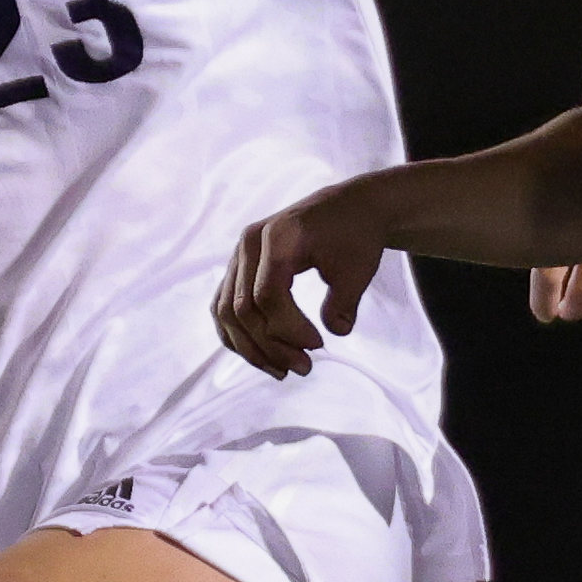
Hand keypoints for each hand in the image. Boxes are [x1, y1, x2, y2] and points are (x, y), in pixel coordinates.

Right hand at [216, 184, 389, 378]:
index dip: (289, 329)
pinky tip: (264, 358)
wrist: (348, 209)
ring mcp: (238, 256)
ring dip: (251, 349)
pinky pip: (224, 308)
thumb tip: (334, 332)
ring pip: (226, 312)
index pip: (267, 295)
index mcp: (277, 237)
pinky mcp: (238, 269)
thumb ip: (344, 301)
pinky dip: (238, 336)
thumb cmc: (354, 236)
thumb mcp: (358, 269)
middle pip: (242, 308)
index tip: (319, 345)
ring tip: (284, 372)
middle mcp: (248, 244)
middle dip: (271, 346)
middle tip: (304, 368)